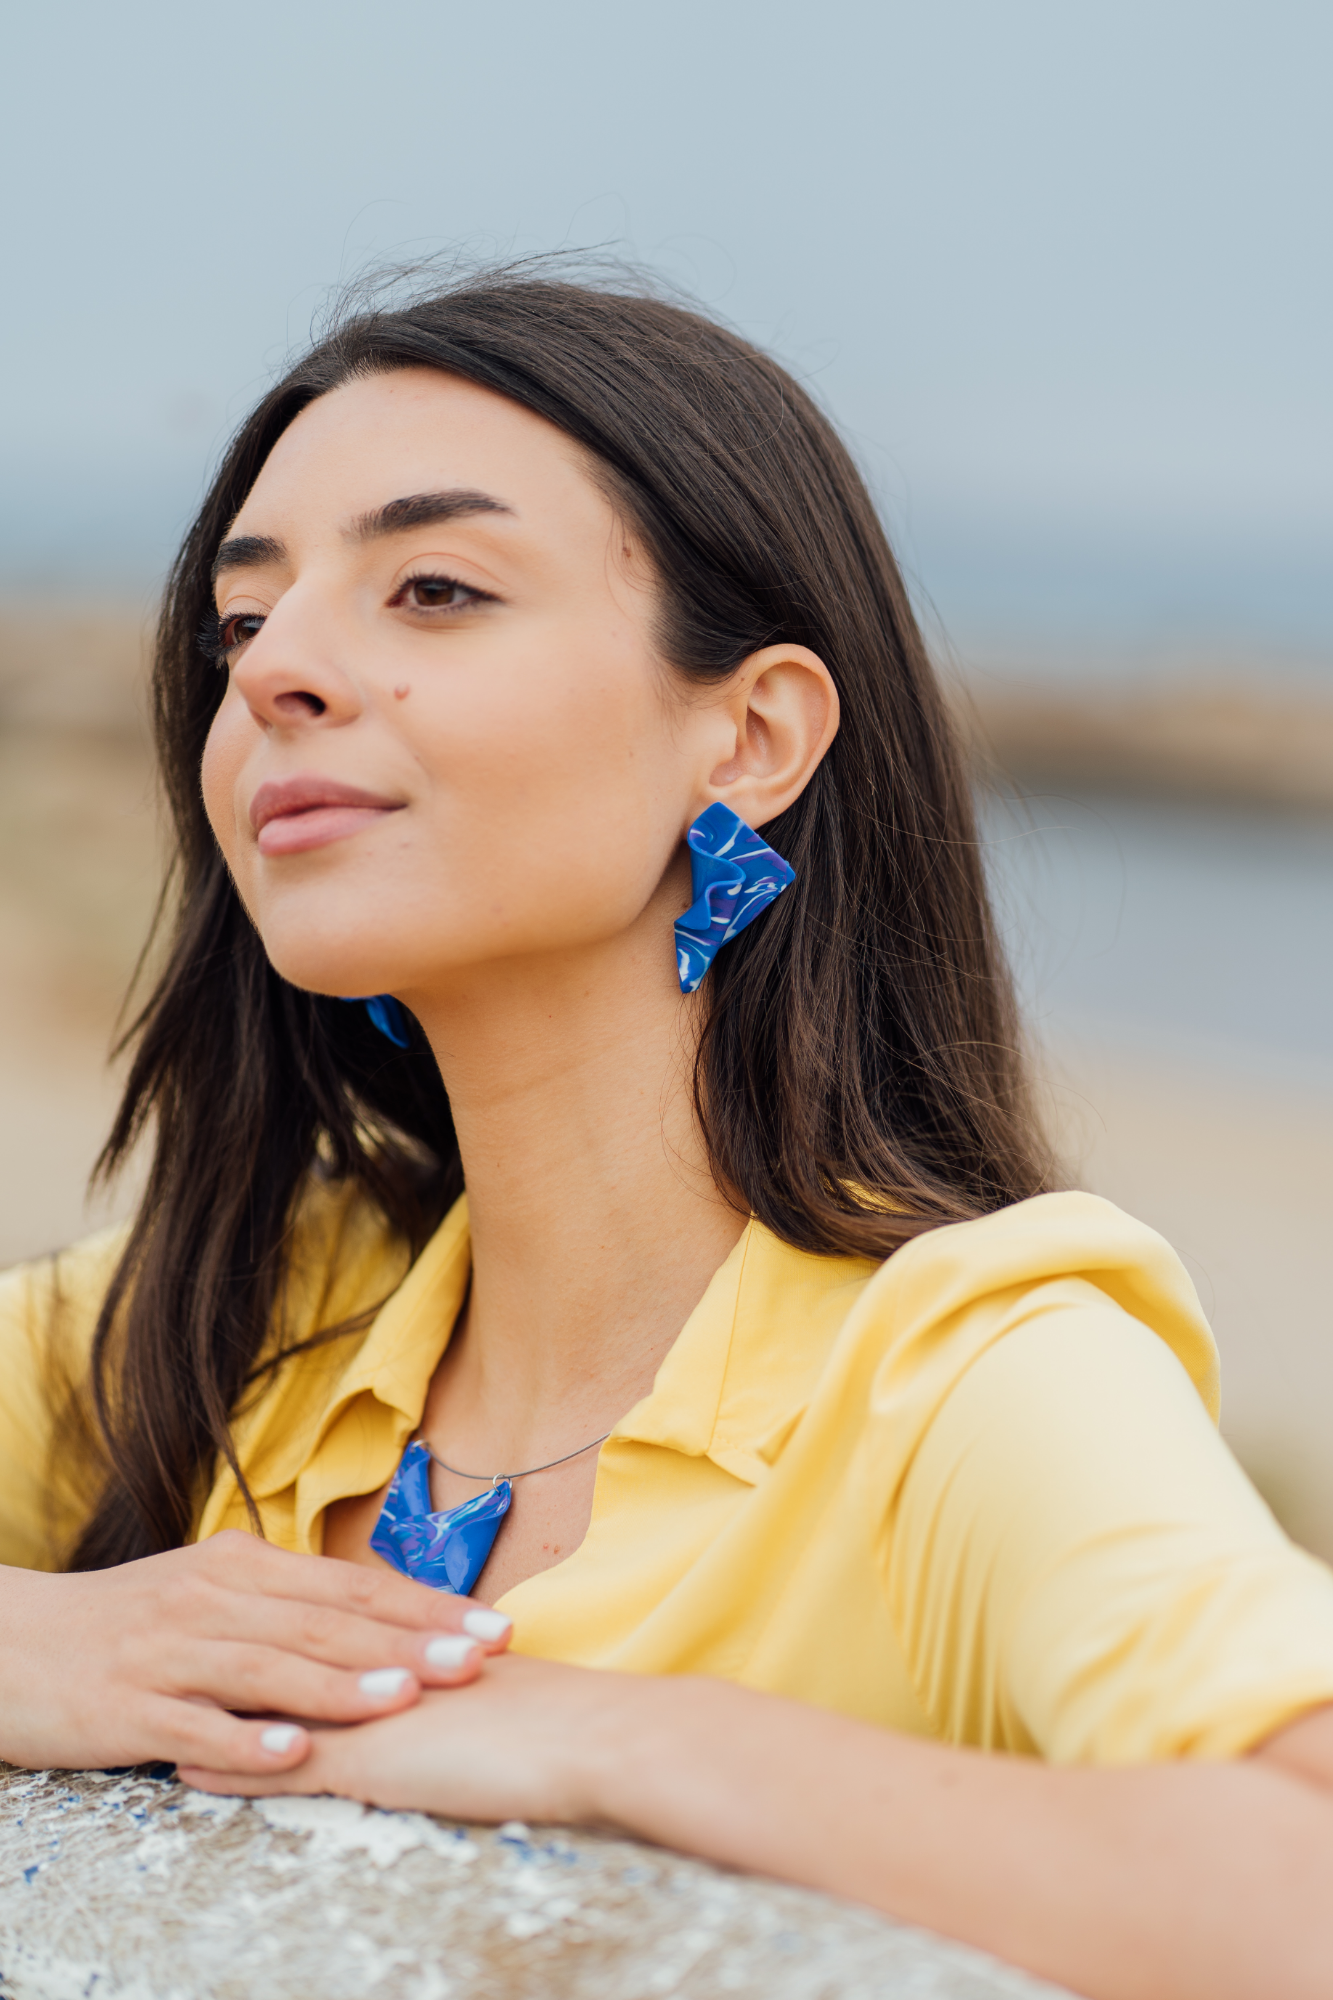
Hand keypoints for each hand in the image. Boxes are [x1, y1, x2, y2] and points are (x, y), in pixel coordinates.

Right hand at [0, 1531, 511, 1775]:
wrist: (12, 1642)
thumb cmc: (129, 1623)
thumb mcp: (212, 1592)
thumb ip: (288, 1602)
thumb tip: (382, 1616)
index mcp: (242, 1568)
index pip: (351, 1585)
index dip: (424, 1604)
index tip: (492, 1624)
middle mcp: (214, 1600)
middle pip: (326, 1621)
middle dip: (410, 1640)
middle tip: (478, 1659)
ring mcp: (171, 1653)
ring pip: (270, 1667)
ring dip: (343, 1683)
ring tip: (406, 1696)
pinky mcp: (130, 1707)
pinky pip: (197, 1726)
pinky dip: (249, 1739)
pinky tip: (296, 1749)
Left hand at [178, 1652, 639, 1824]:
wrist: (591, 1737)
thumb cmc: (558, 1720)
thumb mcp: (487, 1688)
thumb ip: (441, 1674)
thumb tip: (414, 1670)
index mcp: (410, 1640)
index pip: (326, 1617)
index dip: (278, 1614)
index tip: (231, 1609)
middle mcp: (380, 1662)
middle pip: (286, 1644)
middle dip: (227, 1642)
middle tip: (176, 1637)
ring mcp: (369, 1708)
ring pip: (273, 1697)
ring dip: (213, 1699)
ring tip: (156, 1696)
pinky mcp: (367, 1759)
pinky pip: (281, 1765)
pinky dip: (229, 1765)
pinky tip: (183, 1766)